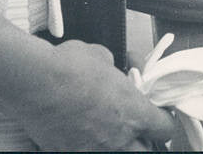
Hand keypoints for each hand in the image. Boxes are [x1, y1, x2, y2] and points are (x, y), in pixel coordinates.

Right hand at [1, 39, 174, 151]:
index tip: (158, 116)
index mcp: (134, 111)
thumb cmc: (72, 65)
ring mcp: (93, 151)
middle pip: (146, 152)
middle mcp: (119, 137)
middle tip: (139, 132)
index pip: (164, 128)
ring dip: (120, 147)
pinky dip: (87, 148)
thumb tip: (113, 69)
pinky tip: (84, 141)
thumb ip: (115, 71)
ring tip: (111, 138)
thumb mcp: (104, 57)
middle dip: (145, 143)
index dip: (163, 122)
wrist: (38, 82)